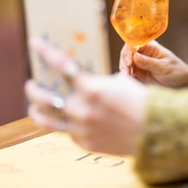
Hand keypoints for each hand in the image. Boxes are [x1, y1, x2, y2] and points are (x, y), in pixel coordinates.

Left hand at [25, 37, 146, 154]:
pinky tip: (65, 119)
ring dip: (37, 111)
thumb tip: (83, 83)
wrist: (155, 130)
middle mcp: (82, 109)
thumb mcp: (118, 82)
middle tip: (31, 83)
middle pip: (44, 98)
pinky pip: (68, 132)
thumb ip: (95, 83)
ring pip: (47, 121)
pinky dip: (65, 123)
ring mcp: (81, 129)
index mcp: (91, 88)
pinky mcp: (85, 143)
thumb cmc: (140, 100)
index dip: (45, 52)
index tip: (34, 43)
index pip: (62, 65)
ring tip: (33, 107)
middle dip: (34, 89)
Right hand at [119, 41, 187, 87]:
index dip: (128, 51)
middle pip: (126, 53)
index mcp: (149, 46)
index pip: (134, 43)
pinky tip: (126, 81)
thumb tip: (135, 56)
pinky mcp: (137, 74)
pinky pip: (128, 75)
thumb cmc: (175, 71)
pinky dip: (126, 77)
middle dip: (124, 61)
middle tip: (126, 71)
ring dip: (124, 70)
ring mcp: (138, 64)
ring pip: (125, 64)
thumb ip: (149, 62)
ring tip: (126, 77)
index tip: (129, 61)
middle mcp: (141, 53)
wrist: (180, 84)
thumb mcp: (164, 67)